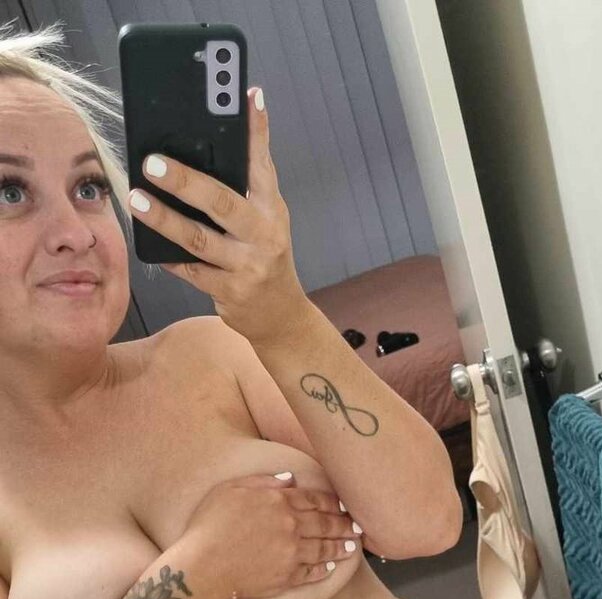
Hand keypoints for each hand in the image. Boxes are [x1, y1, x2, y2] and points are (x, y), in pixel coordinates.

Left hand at [128, 86, 309, 346]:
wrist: (280, 315)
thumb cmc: (264, 256)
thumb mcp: (267, 216)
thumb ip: (248, 180)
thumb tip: (225, 130)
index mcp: (272, 208)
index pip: (262, 164)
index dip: (256, 131)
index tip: (245, 96)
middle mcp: (264, 235)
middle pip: (223, 204)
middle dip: (186, 181)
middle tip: (152, 163)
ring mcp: (247, 266)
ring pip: (200, 240)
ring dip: (165, 219)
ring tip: (137, 199)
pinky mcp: (230, 292)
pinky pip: (190, 272)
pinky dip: (168, 256)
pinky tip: (148, 243)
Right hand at [180, 473, 360, 598]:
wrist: (203, 566)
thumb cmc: (209, 525)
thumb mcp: (229, 490)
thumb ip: (262, 482)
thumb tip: (290, 479)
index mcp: (278, 502)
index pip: (313, 500)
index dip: (331, 503)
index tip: (343, 506)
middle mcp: (290, 526)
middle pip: (324, 524)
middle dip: (343, 525)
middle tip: (358, 528)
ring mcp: (291, 554)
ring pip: (323, 549)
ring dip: (340, 548)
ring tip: (352, 547)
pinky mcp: (287, 577)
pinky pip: (311, 573)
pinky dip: (323, 570)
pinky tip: (330, 568)